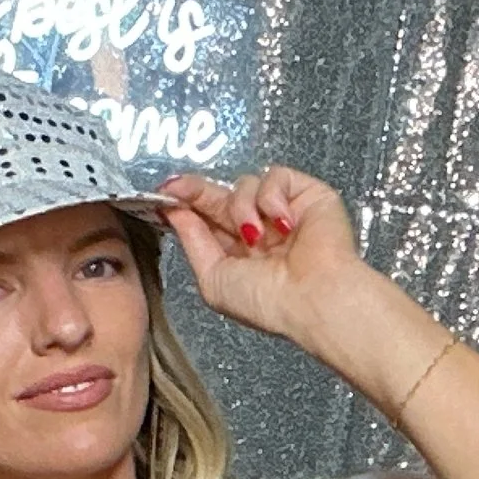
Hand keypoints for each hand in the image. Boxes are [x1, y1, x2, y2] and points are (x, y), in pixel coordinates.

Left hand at [157, 167, 374, 353]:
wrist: (313, 297)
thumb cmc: (269, 302)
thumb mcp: (213, 279)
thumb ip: (193, 242)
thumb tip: (174, 211)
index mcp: (239, 253)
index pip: (207, 217)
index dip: (185, 203)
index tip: (165, 193)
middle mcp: (260, 230)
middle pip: (221, 195)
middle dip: (198, 192)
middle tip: (180, 189)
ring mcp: (282, 211)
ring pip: (245, 184)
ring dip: (243, 209)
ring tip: (257, 237)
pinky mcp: (306, 193)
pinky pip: (275, 176)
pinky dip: (272, 197)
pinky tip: (283, 223)